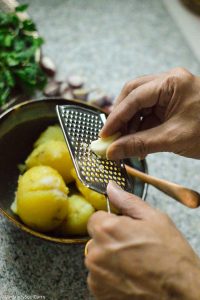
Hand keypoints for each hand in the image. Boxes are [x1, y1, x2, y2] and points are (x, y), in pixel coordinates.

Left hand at [85, 181, 199, 299]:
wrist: (181, 293)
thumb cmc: (171, 257)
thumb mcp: (154, 219)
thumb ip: (127, 201)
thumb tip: (112, 187)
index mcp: (108, 229)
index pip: (95, 217)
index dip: (111, 221)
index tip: (122, 228)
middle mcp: (97, 252)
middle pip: (95, 238)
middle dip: (110, 239)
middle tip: (132, 246)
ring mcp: (96, 275)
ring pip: (97, 257)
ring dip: (109, 258)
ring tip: (133, 263)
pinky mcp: (99, 292)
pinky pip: (98, 276)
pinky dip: (110, 275)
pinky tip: (129, 276)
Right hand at [100, 68, 199, 158]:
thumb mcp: (173, 139)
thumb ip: (139, 144)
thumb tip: (112, 151)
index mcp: (172, 83)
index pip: (134, 97)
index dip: (116, 117)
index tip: (104, 135)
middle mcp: (169, 83)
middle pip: (133, 95)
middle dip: (121, 117)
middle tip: (112, 137)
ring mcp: (170, 93)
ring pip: (139, 106)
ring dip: (130, 126)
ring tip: (125, 145)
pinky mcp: (171, 105)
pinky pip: (149, 114)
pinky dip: (141, 129)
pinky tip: (138, 145)